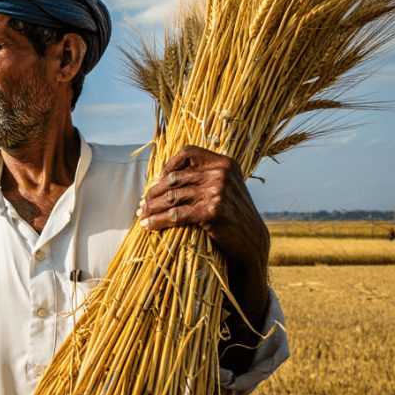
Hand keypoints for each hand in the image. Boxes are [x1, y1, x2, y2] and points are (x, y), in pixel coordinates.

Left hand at [138, 146, 270, 360]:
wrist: (252, 242)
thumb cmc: (233, 215)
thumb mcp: (226, 188)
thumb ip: (205, 176)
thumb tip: (165, 176)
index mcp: (225, 163)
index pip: (188, 153)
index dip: (168, 165)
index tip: (158, 180)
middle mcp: (221, 174)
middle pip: (174, 178)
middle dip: (154, 192)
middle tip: (142, 204)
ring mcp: (217, 192)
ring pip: (171, 197)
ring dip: (151, 207)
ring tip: (142, 215)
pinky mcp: (211, 212)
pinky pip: (175, 215)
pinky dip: (157, 221)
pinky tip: (148, 226)